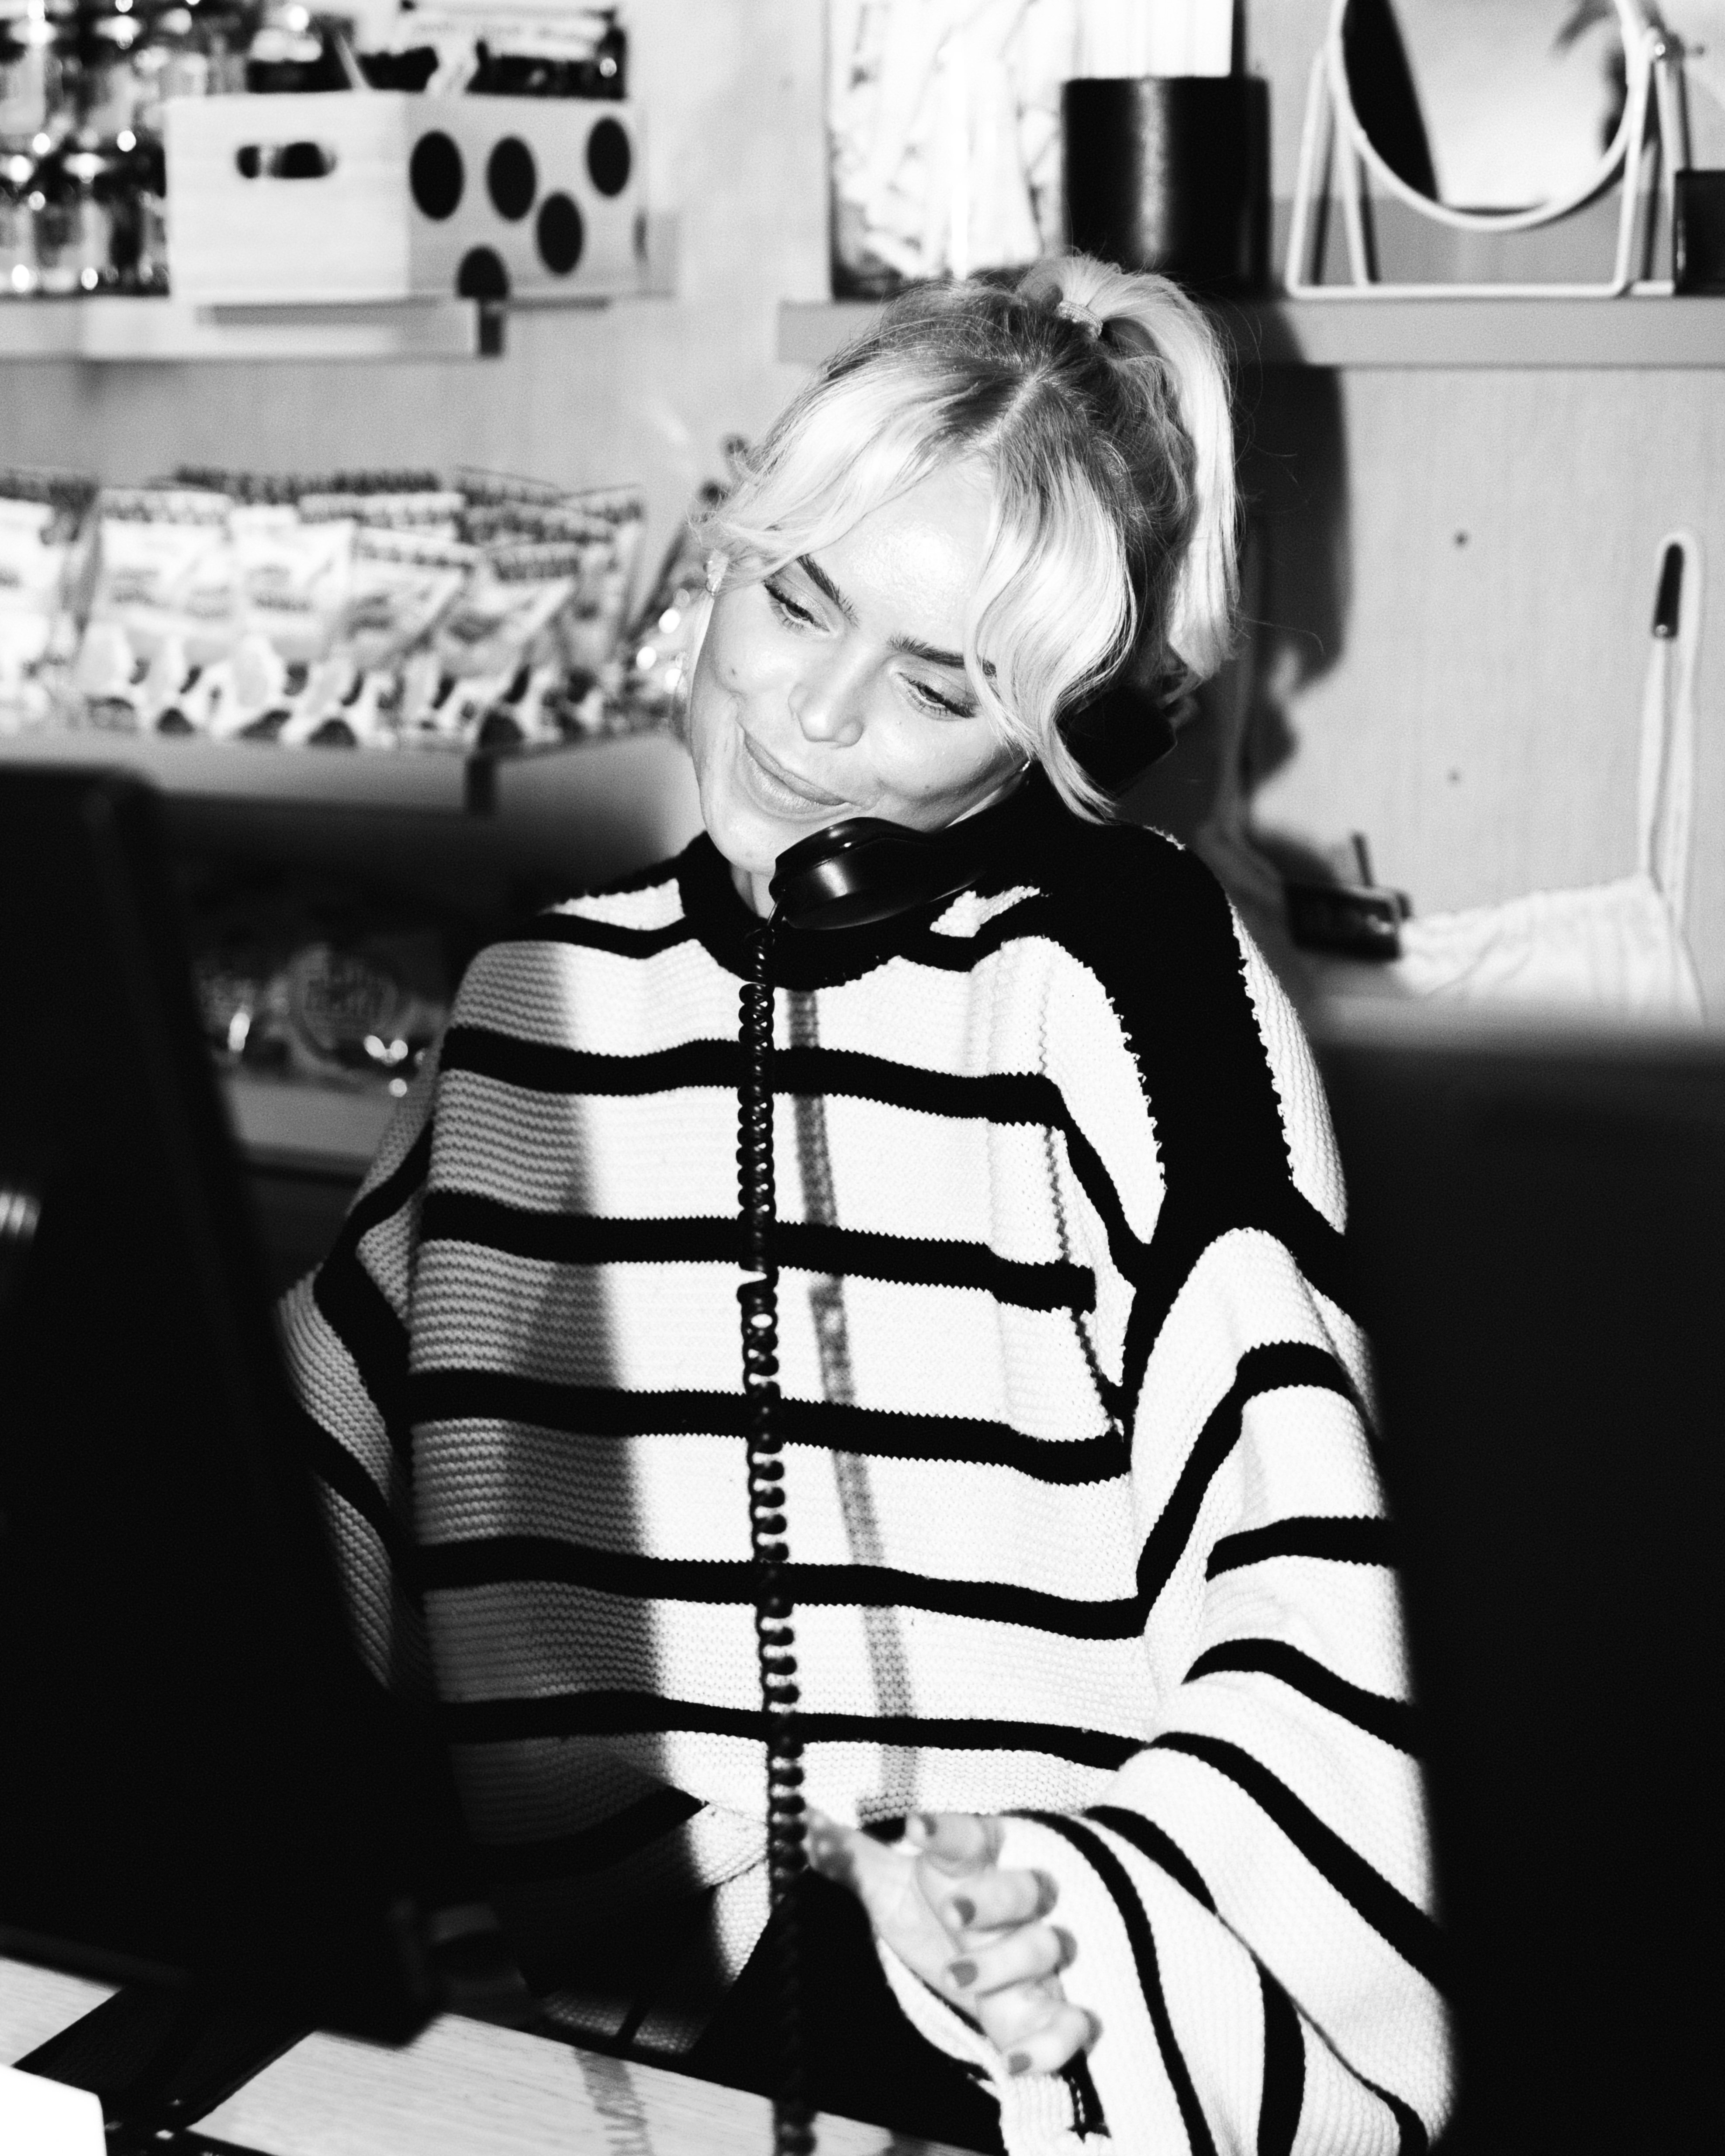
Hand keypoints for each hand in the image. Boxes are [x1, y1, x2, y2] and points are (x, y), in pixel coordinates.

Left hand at [806, 1809, 1097, 2075]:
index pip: (970, 1836)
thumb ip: (850, 1859)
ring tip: (956, 1978)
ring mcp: (1038, 1958)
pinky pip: (1071, 2023)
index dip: (948, 1830)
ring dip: (1007, 1962)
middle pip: (1024, 1889)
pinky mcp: (1050, 2011)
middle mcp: (1016, 1906)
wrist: (980, 1962)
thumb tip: (803, 1827)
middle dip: (993, 1898)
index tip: (917, 1826)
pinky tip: (1016, 2059)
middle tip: (953, 1911)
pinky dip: (1053, 2043)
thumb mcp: (890, 1887)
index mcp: (975, 1864)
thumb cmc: (933, 1912)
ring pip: (1046, 1946)